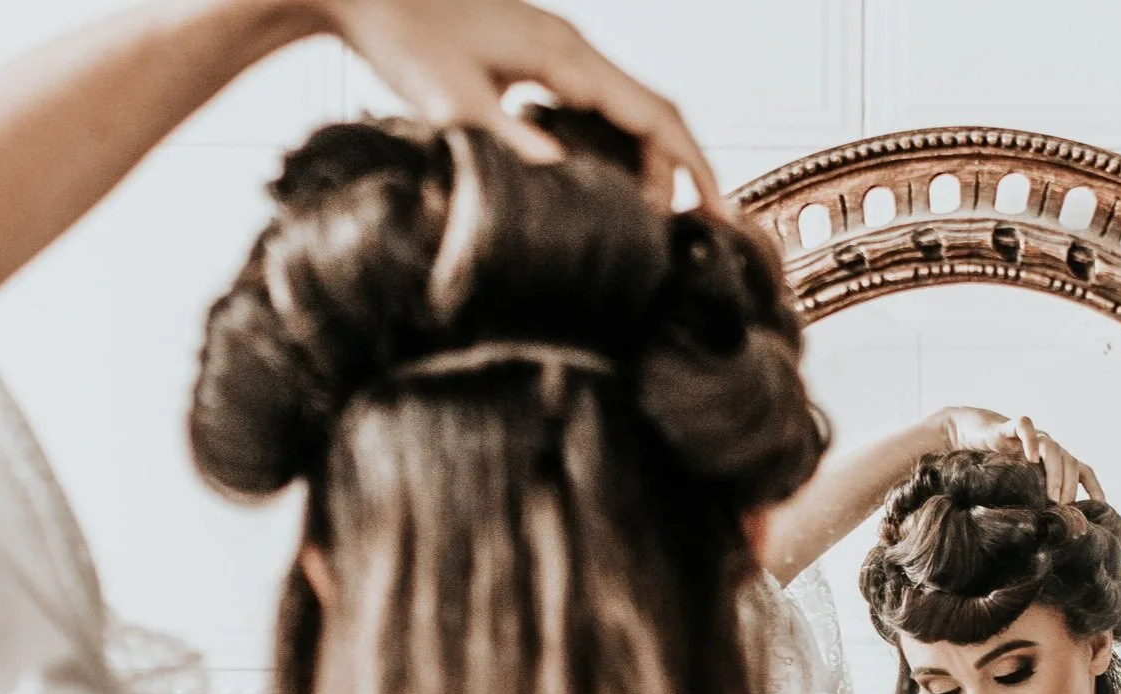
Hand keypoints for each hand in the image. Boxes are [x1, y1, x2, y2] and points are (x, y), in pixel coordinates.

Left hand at [315, 0, 719, 211]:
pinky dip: (611, 144)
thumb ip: (506, 140)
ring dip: (641, 161)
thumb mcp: (449, 98)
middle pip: (652, 112)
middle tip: (674, 230)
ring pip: (626, 109)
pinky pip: (597, 104)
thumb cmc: (401, 35)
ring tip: (636, 214)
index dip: (692, 165)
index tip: (719, 210)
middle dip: (675, 172)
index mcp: (564, 55)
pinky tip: (595, 178)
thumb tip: (561, 179)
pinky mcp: (538, 59)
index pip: (653, 114)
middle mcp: (572, 47)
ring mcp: (558, 50)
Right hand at [933, 406, 1100, 504]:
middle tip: (1064, 512)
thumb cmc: (994, 466)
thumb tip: (1038, 534)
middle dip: (1070, 488)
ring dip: (1056, 474)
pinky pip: (1025, 428)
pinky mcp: (1010, 426)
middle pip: (1071, 462)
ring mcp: (1031, 436)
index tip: (1102, 509)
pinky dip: (1031, 441)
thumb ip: (1029, 502)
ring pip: (1053, 448)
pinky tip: (1032, 459)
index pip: (1083, 472)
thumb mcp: (1016, 488)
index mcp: (1054, 461)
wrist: (968, 434)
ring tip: (1052, 497)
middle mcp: (1047, 448)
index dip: (1094, 488)